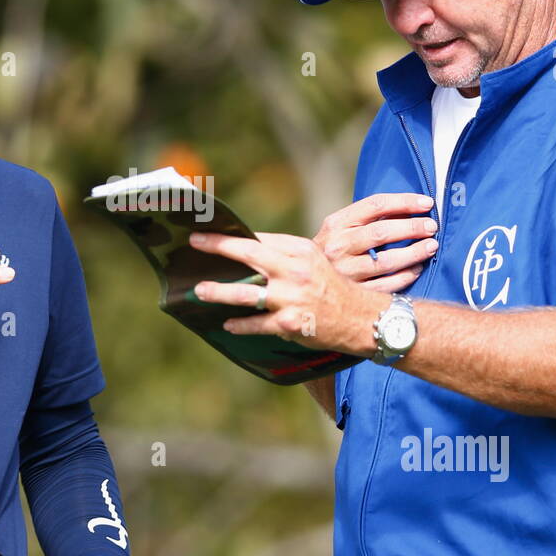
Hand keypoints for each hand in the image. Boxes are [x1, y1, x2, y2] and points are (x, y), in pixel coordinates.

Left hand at [190, 230, 383, 356]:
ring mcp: (291, 298)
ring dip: (219, 291)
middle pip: (250, 255)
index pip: (259, 239)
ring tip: (199, 291)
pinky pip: (257, 324)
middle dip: (219, 247)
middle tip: (195, 243)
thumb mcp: (311, 261)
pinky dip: (240, 325)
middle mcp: (295, 271)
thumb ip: (283, 254)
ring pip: (246, 293)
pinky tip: (227, 324)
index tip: (208, 231)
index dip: (232, 235)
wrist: (360, 317)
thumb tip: (246, 247)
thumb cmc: (331, 286)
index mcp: (300, 250)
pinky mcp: (290, 323)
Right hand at [314, 192, 438, 291]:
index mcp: (336, 224)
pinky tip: (417, 269)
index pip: (375, 205)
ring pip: (387, 261)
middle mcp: (338, 247)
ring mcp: (344, 272)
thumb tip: (412, 208)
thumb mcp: (340, 228)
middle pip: (382, 232)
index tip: (427, 203)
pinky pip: (386, 286)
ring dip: (414, 253)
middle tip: (432, 226)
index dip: (405, 202)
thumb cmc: (333, 250)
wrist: (305, 281)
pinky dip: (405, 276)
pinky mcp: (352, 293)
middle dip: (413, 228)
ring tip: (431, 246)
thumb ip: (367, 218)